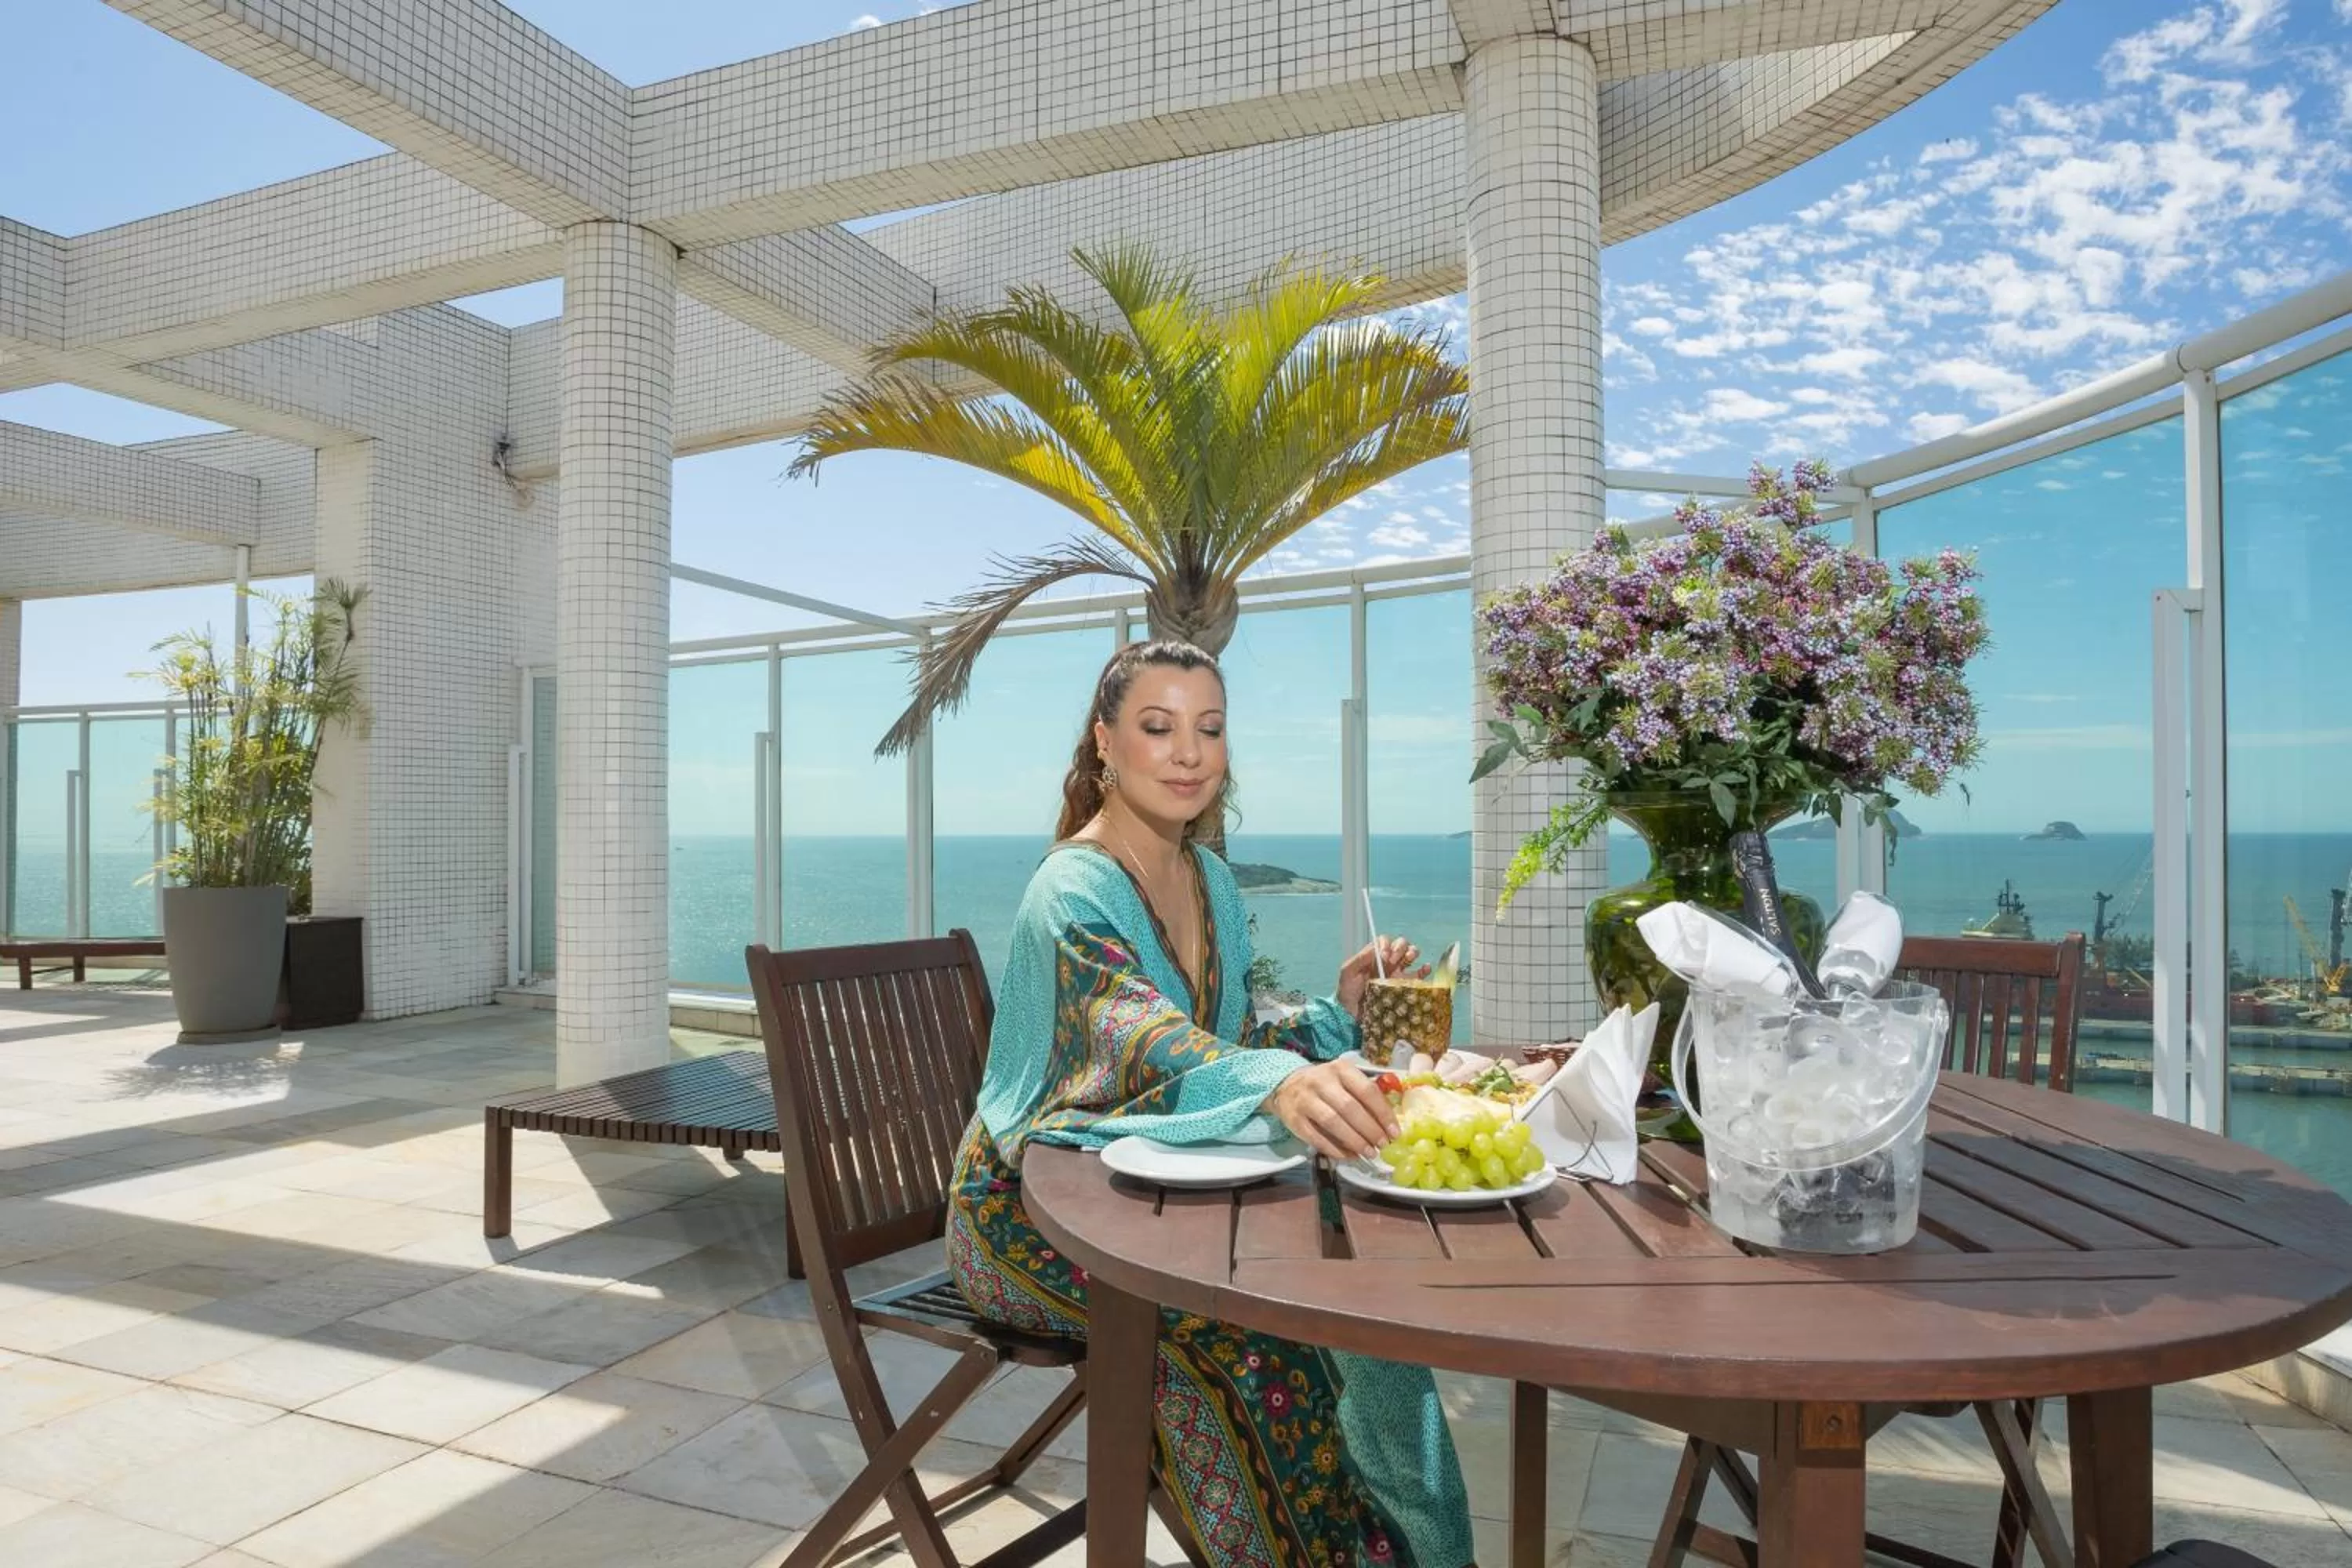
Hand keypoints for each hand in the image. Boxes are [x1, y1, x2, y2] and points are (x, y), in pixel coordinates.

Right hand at [1265, 1060, 1401, 1161]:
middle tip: (1382, 1145)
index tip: (1395, 1132)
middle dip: (1370, 1130)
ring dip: (1354, 1141)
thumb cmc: (1326, 1085)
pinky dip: (1335, 1149)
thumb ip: (1365, 1096)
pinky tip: (1349, 1156)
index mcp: (1340, 1069)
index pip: (1367, 1091)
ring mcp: (1305, 1100)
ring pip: (1333, 1122)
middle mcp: (1321, 1081)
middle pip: (1350, 1108)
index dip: (1383, 1114)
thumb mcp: (1345, 1079)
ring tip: (1369, 1153)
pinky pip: (1316, 1137)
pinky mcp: (1294, 1119)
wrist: (1286, 1084)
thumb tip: (1388, 1124)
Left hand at [1336, 935, 1426, 1016]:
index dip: (1386, 945)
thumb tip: (1377, 947)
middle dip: (1399, 948)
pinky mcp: (1405, 987)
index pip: (1385, 941)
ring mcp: (1397, 974)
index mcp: (1374, 957)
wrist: (1352, 1015)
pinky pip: (1419, 976)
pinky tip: (1425, 968)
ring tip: (1408, 960)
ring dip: (1412, 952)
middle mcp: (1387, 963)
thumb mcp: (1348, 972)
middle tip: (1393, 961)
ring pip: (1411, 954)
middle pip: (1400, 944)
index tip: (1383, 956)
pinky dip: (1425, 969)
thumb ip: (1360, 958)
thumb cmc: (1348, 992)